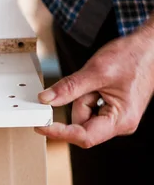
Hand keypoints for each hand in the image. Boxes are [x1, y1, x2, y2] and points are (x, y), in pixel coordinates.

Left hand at [35, 23, 153, 147]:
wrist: (148, 48)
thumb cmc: (132, 57)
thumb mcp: (95, 71)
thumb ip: (69, 88)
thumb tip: (46, 99)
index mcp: (121, 120)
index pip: (84, 136)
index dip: (59, 132)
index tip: (41, 127)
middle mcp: (120, 123)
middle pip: (81, 123)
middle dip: (77, 103)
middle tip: (88, 84)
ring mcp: (116, 117)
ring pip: (83, 114)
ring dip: (82, 97)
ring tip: (98, 81)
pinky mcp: (112, 110)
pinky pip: (89, 107)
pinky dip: (86, 95)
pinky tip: (97, 84)